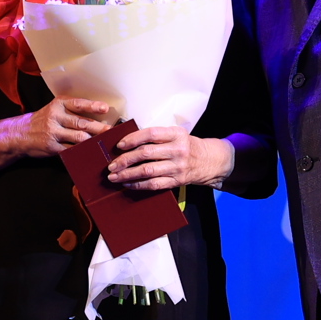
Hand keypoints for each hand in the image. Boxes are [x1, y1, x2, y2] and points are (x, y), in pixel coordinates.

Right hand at [16, 97, 112, 156]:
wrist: (20, 134)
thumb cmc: (43, 121)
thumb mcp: (54, 110)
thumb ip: (71, 111)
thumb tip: (96, 116)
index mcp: (58, 105)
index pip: (78, 104)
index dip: (92, 106)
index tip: (105, 108)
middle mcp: (55, 117)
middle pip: (81, 122)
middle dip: (98, 127)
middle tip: (110, 130)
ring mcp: (53, 133)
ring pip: (78, 137)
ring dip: (92, 140)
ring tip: (103, 142)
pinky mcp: (52, 147)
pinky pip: (71, 149)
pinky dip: (82, 151)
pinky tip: (91, 151)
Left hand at [106, 126, 233, 191]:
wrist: (209, 161)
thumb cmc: (186, 146)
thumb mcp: (176, 135)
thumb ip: (156, 137)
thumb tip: (127, 142)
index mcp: (176, 134)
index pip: (151, 134)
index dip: (133, 139)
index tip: (119, 145)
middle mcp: (178, 150)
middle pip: (146, 153)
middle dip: (125, 160)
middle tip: (111, 165)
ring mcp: (177, 167)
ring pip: (147, 171)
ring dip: (127, 174)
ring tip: (114, 176)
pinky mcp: (176, 181)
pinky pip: (153, 184)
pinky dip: (137, 184)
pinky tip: (127, 184)